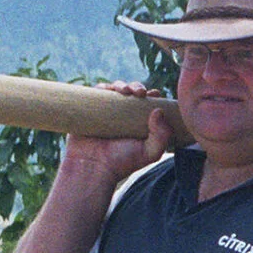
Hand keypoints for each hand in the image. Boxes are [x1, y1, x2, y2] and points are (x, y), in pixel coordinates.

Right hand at [59, 81, 176, 188]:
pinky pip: (95, 93)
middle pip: (132, 92)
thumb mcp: (150, 152)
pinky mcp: (90, 110)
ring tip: (124, 90)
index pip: (149, 102)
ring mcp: (107, 111)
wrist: (93, 167)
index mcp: (140, 122)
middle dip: (137, 87)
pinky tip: (107, 88)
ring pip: (115, 90)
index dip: (153, 95)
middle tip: (139, 92)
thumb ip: (162, 135)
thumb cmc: (122, 162)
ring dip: (121, 85)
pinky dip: (101, 87)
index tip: (154, 95)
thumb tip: (159, 111)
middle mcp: (124, 114)